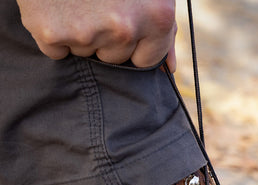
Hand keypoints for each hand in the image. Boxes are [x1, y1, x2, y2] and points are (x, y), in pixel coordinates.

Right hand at [16, 0, 176, 68]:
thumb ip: (164, 31)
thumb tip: (169, 68)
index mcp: (157, 17)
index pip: (145, 60)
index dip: (132, 42)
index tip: (121, 18)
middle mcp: (125, 29)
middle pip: (114, 58)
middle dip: (105, 36)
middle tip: (94, 2)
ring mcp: (88, 32)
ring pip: (85, 53)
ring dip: (79, 32)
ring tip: (75, 0)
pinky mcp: (52, 33)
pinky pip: (56, 50)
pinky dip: (53, 33)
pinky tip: (55, 6)